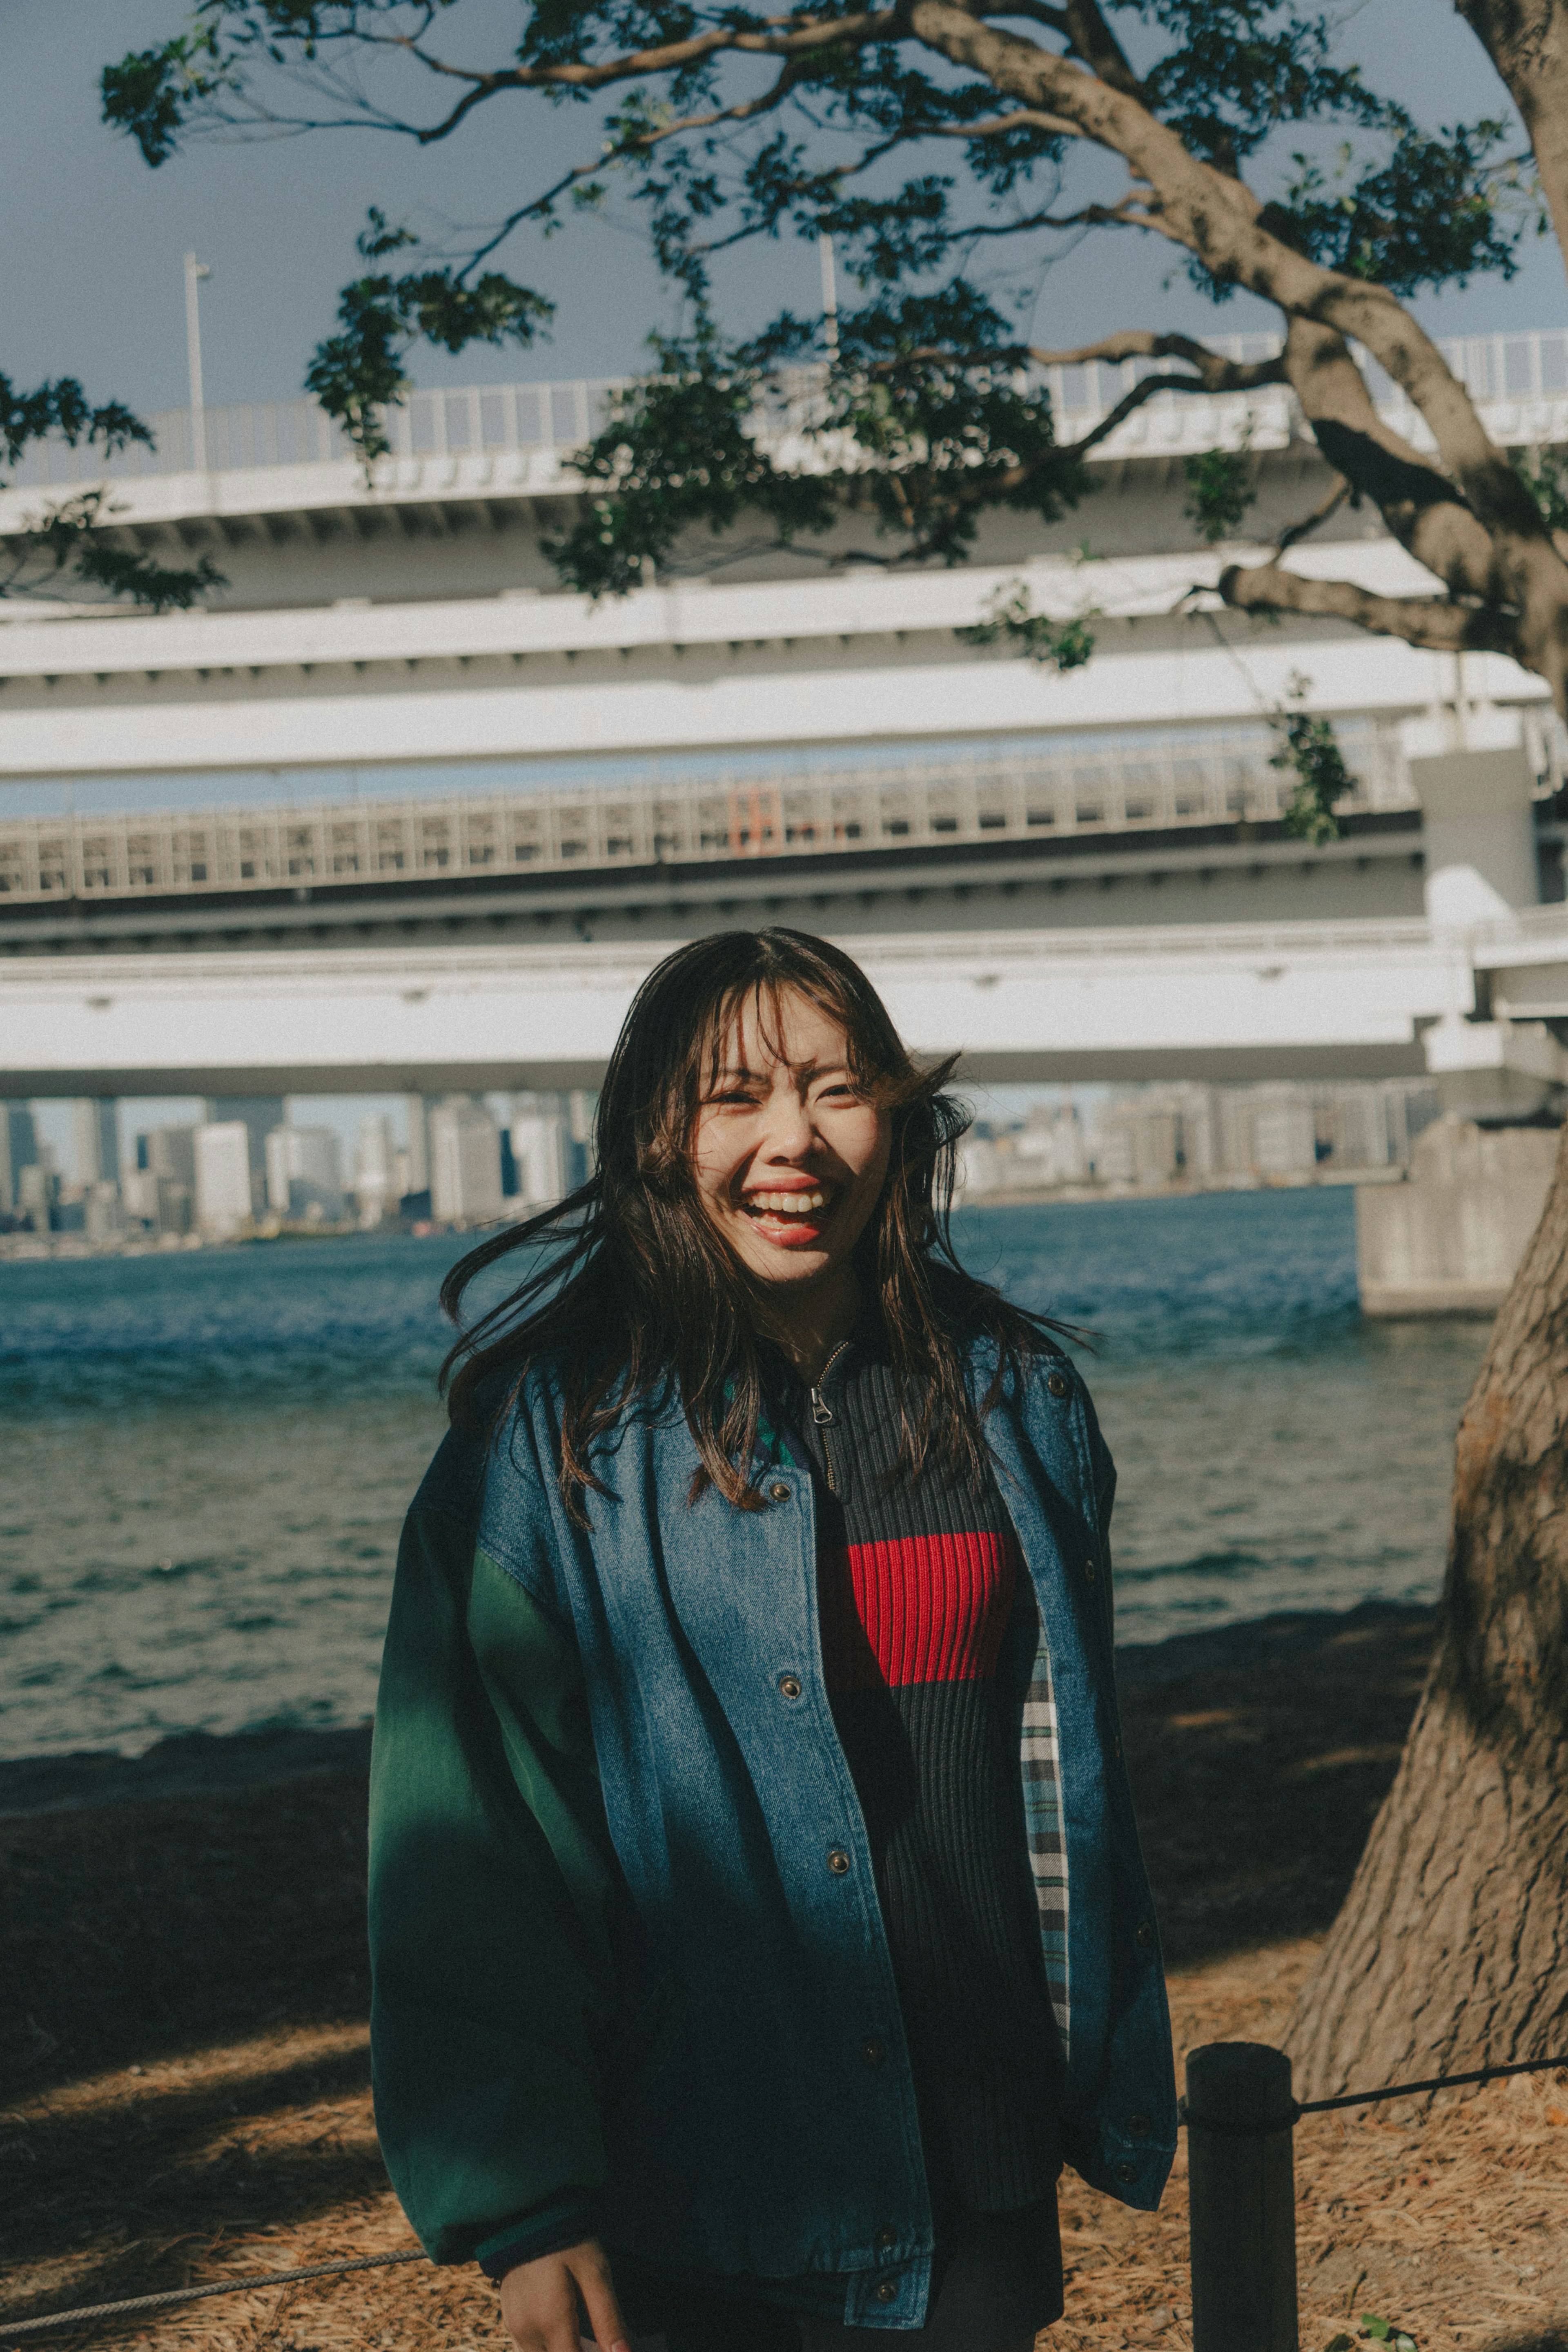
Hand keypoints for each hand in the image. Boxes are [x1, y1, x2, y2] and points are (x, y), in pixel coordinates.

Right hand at [496, 2236, 630, 2351]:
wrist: (527, 2213)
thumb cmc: (567, 2240)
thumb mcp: (595, 2273)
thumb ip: (608, 2319)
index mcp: (551, 2324)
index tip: (609, 2349)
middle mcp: (527, 2334)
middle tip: (599, 2341)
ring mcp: (514, 2329)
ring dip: (564, 2351)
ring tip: (586, 2340)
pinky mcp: (509, 2321)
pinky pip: (528, 2351)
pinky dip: (549, 2349)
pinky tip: (567, 2335)